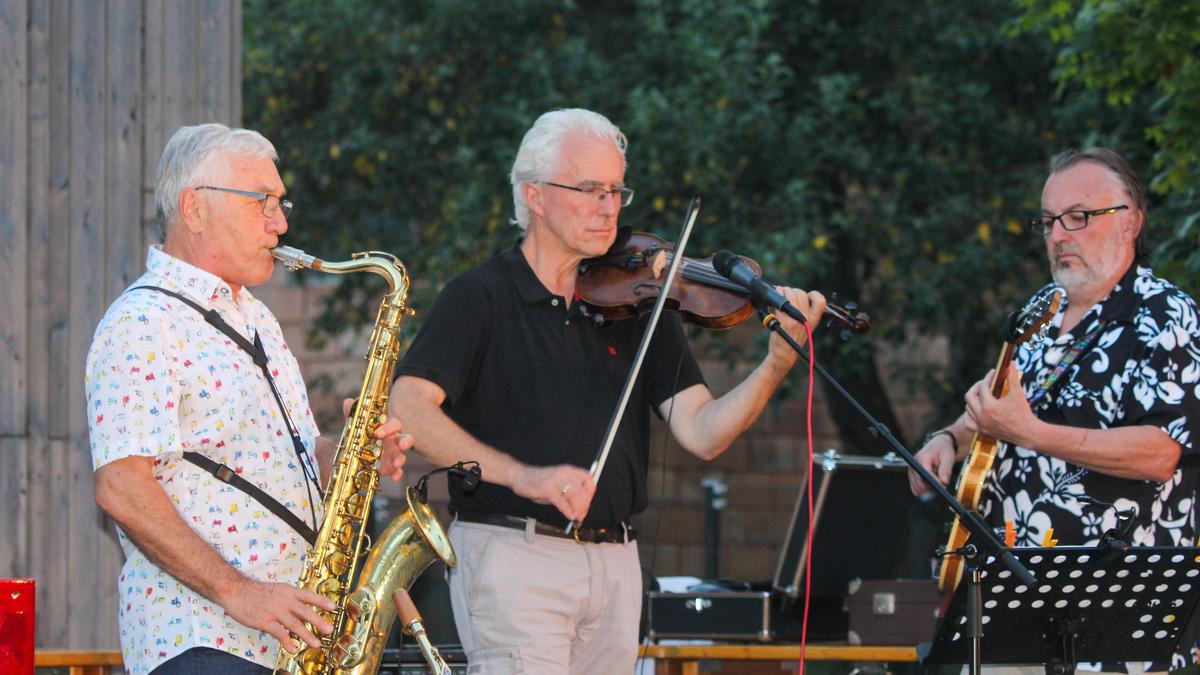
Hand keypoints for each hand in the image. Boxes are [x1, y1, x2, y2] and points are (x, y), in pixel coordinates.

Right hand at [220, 577, 336, 649]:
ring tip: (316, 644)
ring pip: (294, 624)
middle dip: (319, 621)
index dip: (321, 601)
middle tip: (330, 629)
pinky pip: (278, 633)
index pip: (308, 595)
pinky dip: (287, 641)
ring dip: (306, 635)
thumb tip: (303, 608)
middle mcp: (284, 600)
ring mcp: (274, 611)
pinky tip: (293, 649)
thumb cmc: (256, 592)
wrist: (236, 590)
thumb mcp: (277, 590)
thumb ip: (290, 598)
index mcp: (288, 591)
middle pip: (305, 611)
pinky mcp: (264, 621)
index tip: (334, 607)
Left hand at [343, 398, 412, 482]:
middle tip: (401, 445)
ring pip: (402, 455)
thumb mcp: (354, 426)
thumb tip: (348, 401)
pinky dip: (397, 474)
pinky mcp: (390, 467)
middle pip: (405, 438)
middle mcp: (393, 441)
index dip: (388, 427)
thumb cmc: (360, 436)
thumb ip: (352, 414)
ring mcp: (393, 455)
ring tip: (396, 463)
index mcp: (386, 429)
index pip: (393, 424)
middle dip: (405, 441)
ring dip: (401, 459)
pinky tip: (393, 478)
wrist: (353, 453)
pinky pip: (397, 471)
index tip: (378, 432)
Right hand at [510, 464, 595, 521]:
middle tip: (583, 514)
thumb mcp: (557, 482)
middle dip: (585, 504)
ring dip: (578, 508)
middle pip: (582, 489)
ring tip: (577, 516)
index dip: (590, 492)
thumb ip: (568, 492)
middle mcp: (564, 473)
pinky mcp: (547, 489)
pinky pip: (562, 502)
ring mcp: (555, 480)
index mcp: (568, 470)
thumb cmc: (538, 480)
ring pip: (574, 495)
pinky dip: (568, 511)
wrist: (519, 475)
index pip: (587, 479)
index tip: (589, 502)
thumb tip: (579, 507)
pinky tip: (570, 515)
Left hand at [765, 287, 826, 367]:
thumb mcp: (806, 326)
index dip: (813, 295)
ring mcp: (794, 320)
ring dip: (783, 291)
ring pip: (791, 296)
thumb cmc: (793, 338)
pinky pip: (779, 303)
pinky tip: (773, 299)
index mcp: (813, 319)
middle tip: (786, 293)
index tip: (805, 296)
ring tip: (779, 292)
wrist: (785, 354)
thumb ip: (806, 313)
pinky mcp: (783, 322)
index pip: (821, 301)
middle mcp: (805, 319)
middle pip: (802, 294)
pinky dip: (776, 297)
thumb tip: (796, 295)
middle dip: (793, 290)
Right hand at [909, 434, 955, 495]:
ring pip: (918, 489)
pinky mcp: (911, 476)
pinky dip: (924, 489)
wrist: (938, 445)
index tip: (944, 486)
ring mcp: (911, 471)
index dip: (935, 483)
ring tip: (937, 479)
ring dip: (929, 489)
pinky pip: (916, 489)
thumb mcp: (948, 457)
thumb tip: (944, 483)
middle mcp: (913, 465)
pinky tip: (931, 482)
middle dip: (932, 487)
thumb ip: (946, 469)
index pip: (925, 475)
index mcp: (922, 458)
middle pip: (920, 484)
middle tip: (943, 483)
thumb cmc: (944, 450)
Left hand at [964, 365, 1034, 445]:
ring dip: (973, 400)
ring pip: (968, 408)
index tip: (994, 373)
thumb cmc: (1024, 413)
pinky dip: (969, 415)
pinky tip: (977, 409)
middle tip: (986, 382)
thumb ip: (1013, 378)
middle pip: (969, 396)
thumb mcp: (1018, 394)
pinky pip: (968, 422)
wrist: (1028, 434)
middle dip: (977, 387)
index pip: (982, 387)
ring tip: (984, 394)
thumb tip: (1011, 363)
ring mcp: (981, 425)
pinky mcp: (982, 431)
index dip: (988, 377)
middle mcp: (982, 416)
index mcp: (989, 406)